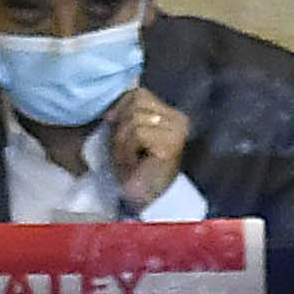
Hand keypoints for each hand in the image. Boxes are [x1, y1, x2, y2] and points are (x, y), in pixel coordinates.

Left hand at [100, 87, 185, 212]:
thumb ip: (127, 112)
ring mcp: (178, 131)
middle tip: (125, 150)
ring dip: (122, 141)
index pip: (138, 93)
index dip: (119, 108)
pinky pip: (138, 132)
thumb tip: (112, 95)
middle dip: (121, 125)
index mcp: (172, 114)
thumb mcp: (129, 131)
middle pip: (136, 101)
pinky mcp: (171, 144)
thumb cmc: (134, 167)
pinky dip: (127, 149)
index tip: (113, 127)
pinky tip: (133, 164)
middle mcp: (180, 120)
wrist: (143, 201)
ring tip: (128, 159)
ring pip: (135, 118)